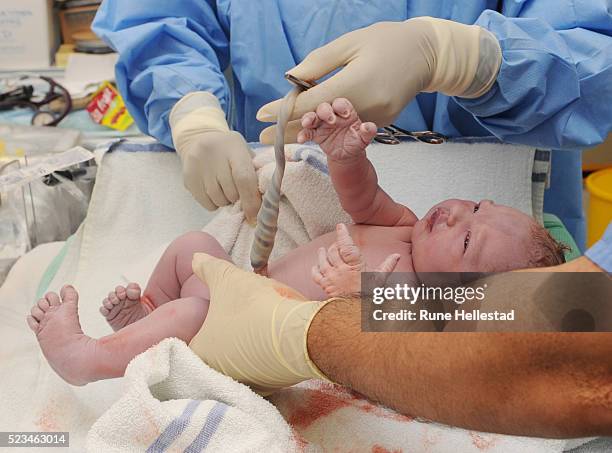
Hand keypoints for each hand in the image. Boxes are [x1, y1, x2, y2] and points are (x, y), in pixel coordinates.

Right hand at [170, 92, 260, 221]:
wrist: (198, 138)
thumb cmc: (230, 151)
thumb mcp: (245, 153)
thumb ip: (255, 174)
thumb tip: (261, 207)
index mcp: (233, 146)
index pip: (244, 177)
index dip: (251, 200)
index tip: (255, 216)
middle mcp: (212, 154)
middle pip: (231, 192)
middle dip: (239, 198)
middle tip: (239, 190)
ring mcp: (197, 165)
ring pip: (219, 200)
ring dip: (227, 201)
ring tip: (225, 188)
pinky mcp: (188, 178)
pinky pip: (207, 204)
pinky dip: (215, 204)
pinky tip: (214, 190)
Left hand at [191, 253, 329, 394]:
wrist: (301, 333)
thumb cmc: (256, 307)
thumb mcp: (228, 279)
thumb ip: (208, 268)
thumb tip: (196, 259)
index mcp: (201, 352)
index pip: (193, 341)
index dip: (205, 324)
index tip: (218, 314)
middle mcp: (218, 375)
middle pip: (218, 353)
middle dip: (228, 336)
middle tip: (241, 318)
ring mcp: (246, 385)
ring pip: (242, 364)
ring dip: (249, 348)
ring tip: (259, 326)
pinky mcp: (271, 389)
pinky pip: (264, 372)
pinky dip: (268, 358)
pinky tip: (276, 341)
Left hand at [257, 17, 500, 143]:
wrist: (425, 55)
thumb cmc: (385, 41)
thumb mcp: (349, 43)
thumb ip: (319, 64)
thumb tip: (291, 79)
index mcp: (357, 82)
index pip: (312, 102)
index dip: (285, 110)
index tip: (262, 115)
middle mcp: (366, 107)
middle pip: (319, 124)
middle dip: (289, 130)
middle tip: (263, 138)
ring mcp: (375, 119)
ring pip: (333, 130)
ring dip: (307, 132)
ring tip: (280, 138)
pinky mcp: (380, 124)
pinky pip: (348, 129)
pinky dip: (328, 129)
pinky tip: (309, 130)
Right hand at [298, 98, 376, 161]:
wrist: (348, 154)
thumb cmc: (356, 141)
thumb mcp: (364, 138)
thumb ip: (368, 132)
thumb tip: (368, 127)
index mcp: (345, 112)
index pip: (341, 103)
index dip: (341, 106)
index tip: (345, 115)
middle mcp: (332, 115)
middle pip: (324, 107)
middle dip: (325, 111)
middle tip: (330, 120)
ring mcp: (322, 124)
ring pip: (313, 116)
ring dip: (309, 118)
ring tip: (307, 123)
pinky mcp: (315, 134)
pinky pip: (307, 132)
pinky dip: (303, 134)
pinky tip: (301, 139)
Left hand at [311, 223, 399, 296]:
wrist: (357, 313)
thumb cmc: (369, 297)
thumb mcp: (380, 281)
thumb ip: (387, 266)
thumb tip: (397, 255)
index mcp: (355, 267)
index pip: (347, 246)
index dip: (343, 234)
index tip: (341, 226)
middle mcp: (341, 271)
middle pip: (333, 251)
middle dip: (334, 245)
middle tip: (336, 244)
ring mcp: (332, 278)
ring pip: (323, 261)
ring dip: (322, 254)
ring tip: (322, 250)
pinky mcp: (325, 286)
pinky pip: (316, 275)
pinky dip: (315, 269)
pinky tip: (316, 266)